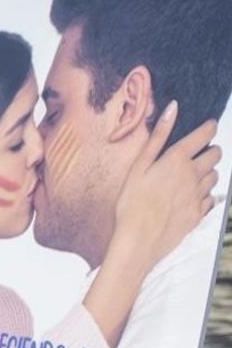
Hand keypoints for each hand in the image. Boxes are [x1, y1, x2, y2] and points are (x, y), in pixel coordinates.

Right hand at [112, 101, 219, 270]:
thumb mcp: (138, 165)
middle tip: (197, 153)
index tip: (208, 126)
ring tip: (191, 175)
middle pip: (216, 155)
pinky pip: (211, 197)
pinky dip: (205, 193)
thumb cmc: (132, 201)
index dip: (208, 128)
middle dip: (210, 150)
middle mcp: (194, 175)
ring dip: (208, 171)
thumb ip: (158, 136)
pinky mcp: (200, 213)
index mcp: (177, 160)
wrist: (140, 239)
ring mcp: (199, 195)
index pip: (204, 136)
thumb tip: (173, 108)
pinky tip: (190, 196)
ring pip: (215, 176)